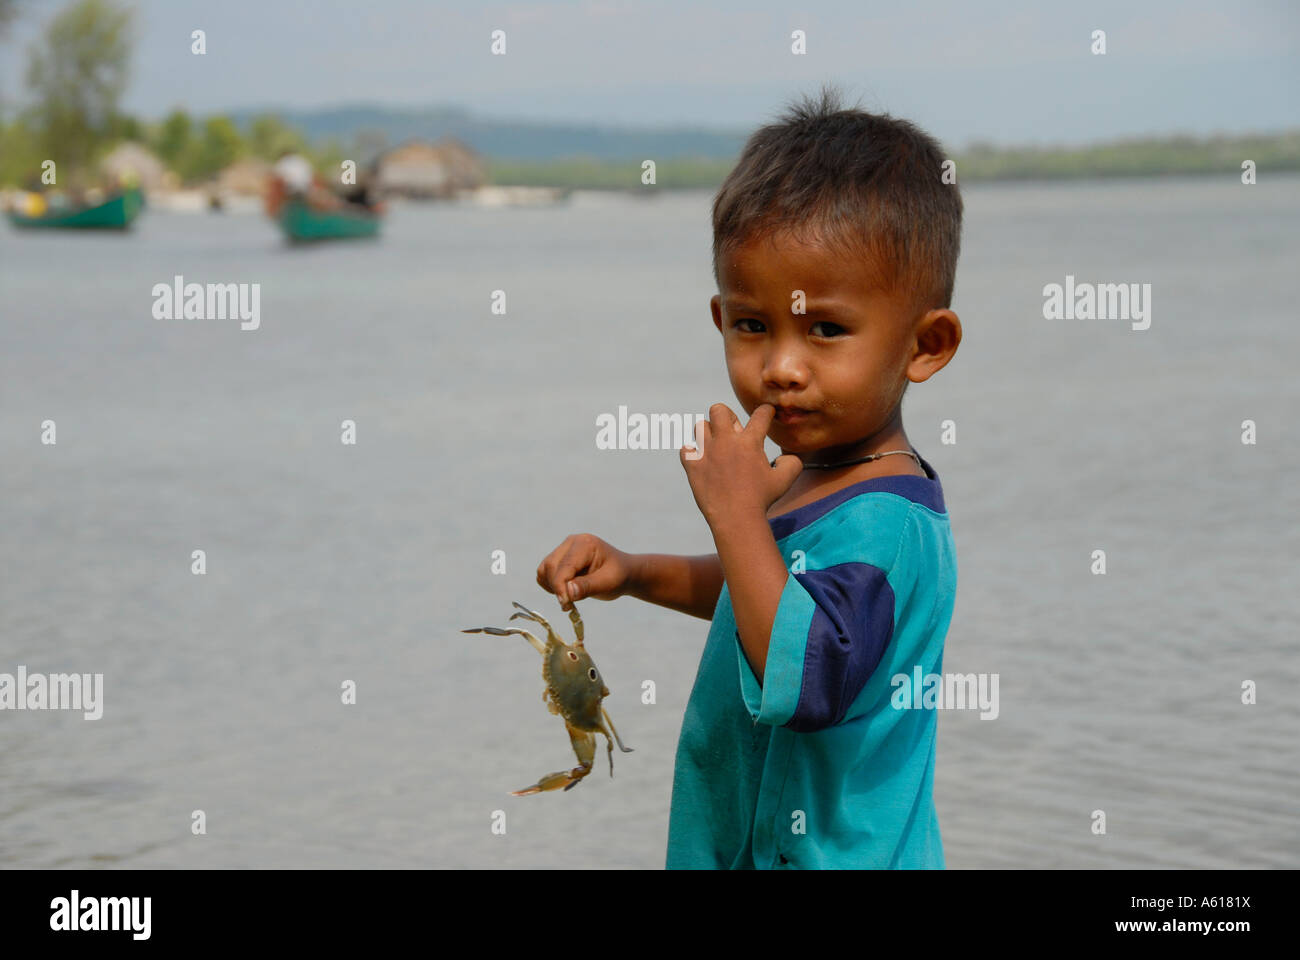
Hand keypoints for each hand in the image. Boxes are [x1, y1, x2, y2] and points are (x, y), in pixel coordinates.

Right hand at [536, 534, 638, 610]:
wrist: (623, 572)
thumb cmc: (618, 576)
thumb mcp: (609, 583)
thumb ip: (588, 587)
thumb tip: (568, 592)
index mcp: (585, 544)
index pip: (564, 565)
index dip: (561, 586)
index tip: (565, 604)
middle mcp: (571, 542)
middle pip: (551, 566)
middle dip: (557, 588)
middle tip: (569, 605)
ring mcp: (564, 549)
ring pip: (545, 570)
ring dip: (552, 587)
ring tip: (570, 598)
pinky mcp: (559, 558)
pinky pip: (545, 573)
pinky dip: (550, 585)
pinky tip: (566, 592)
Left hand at [680, 403, 802, 526]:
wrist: (736, 518)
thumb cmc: (762, 499)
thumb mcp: (785, 480)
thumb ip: (792, 463)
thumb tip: (786, 457)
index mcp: (750, 442)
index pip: (760, 415)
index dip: (766, 411)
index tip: (766, 414)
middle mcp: (726, 442)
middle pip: (719, 410)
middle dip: (727, 416)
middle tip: (732, 432)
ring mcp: (707, 453)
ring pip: (699, 426)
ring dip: (708, 434)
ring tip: (715, 447)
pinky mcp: (693, 466)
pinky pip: (686, 449)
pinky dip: (692, 454)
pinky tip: (701, 462)